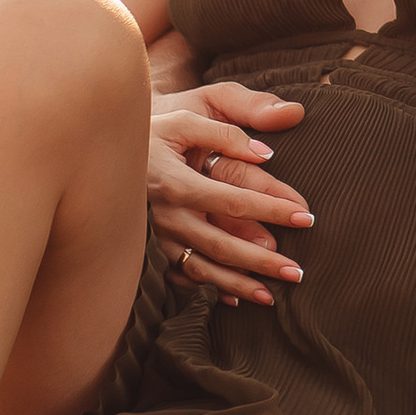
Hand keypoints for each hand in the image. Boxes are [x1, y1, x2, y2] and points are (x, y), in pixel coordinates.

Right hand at [148, 80, 308, 306]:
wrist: (109, 151)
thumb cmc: (157, 129)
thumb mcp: (188, 115)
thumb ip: (227, 131)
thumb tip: (266, 154)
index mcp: (178, 182)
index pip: (235, 200)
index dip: (273, 209)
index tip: (306, 217)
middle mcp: (167, 215)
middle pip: (221, 245)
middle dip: (261, 262)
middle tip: (297, 272)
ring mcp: (157, 236)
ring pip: (202, 268)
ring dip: (237, 284)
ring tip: (271, 296)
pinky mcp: (151, 247)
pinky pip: (181, 275)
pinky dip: (207, 289)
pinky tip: (233, 299)